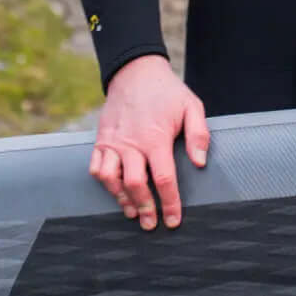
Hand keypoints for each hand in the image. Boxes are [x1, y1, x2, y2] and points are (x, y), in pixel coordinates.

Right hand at [89, 54, 209, 230]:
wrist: (135, 72)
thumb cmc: (167, 92)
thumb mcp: (191, 106)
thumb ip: (199, 134)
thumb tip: (200, 163)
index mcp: (155, 138)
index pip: (163, 179)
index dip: (170, 203)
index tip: (173, 220)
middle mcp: (131, 143)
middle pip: (135, 185)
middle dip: (144, 209)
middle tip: (152, 224)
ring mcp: (113, 142)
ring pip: (111, 180)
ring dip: (122, 200)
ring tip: (133, 212)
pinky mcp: (101, 139)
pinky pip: (96, 168)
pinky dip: (104, 183)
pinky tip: (115, 191)